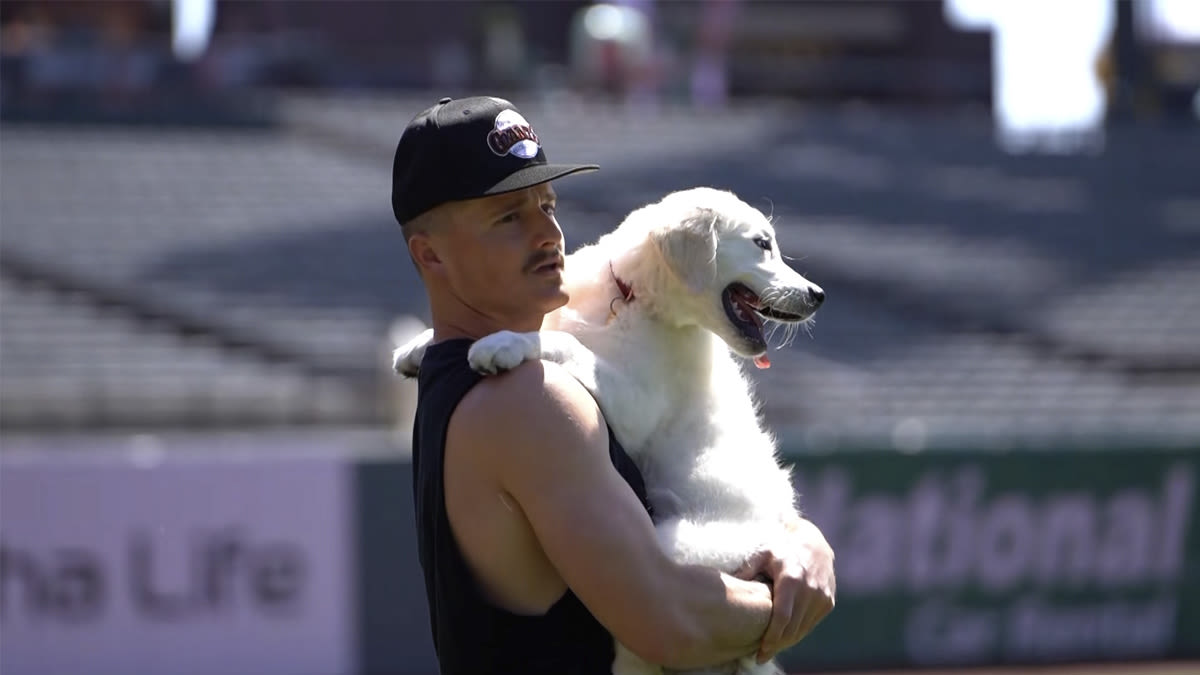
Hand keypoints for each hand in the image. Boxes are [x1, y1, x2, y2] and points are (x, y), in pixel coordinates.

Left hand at [734, 517, 835, 663]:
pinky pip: (810, 625)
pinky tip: (784, 638)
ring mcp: (821, 597)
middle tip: (760, 655)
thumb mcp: (761, 554)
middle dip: (776, 645)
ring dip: (787, 642)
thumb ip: (746, 570)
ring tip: (769, 649)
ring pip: (802, 630)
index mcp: (791, 579)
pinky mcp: (827, 603)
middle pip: (792, 628)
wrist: (813, 546)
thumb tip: (726, 584)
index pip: (782, 617)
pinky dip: (797, 633)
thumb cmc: (780, 551)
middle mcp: (810, 590)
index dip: (771, 637)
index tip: (760, 651)